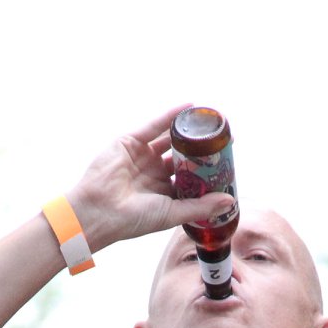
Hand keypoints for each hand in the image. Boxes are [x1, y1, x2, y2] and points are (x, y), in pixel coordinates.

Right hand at [66, 106, 236, 253]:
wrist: (98, 211)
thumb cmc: (132, 220)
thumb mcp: (172, 213)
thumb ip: (200, 206)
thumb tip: (230, 201)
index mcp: (163, 193)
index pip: (190, 179)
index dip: (207, 171)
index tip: (227, 162)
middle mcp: (153, 174)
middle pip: (182, 157)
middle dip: (200, 150)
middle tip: (222, 140)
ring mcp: (142, 157)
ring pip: (170, 139)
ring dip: (188, 132)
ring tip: (208, 124)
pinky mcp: (130, 142)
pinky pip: (154, 125)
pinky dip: (170, 116)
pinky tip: (188, 108)